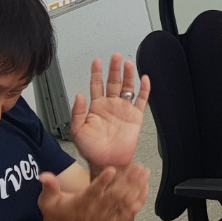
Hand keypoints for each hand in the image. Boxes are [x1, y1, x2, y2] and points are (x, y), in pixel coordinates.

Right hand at [38, 163, 148, 220]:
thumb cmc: (56, 216)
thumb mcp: (47, 201)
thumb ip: (49, 187)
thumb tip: (44, 175)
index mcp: (81, 203)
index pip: (93, 192)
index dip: (103, 181)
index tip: (112, 170)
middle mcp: (96, 211)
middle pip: (115, 196)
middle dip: (128, 181)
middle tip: (137, 166)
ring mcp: (106, 218)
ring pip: (125, 203)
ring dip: (137, 188)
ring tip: (145, 172)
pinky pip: (130, 213)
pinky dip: (139, 200)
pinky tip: (146, 187)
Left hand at [70, 55, 148, 170]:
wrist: (107, 162)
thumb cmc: (91, 150)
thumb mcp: (77, 131)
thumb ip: (77, 112)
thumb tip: (79, 96)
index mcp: (96, 108)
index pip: (96, 85)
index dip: (96, 73)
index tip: (97, 62)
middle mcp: (110, 106)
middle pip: (113, 82)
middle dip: (114, 69)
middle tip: (115, 57)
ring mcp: (123, 110)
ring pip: (127, 88)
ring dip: (128, 75)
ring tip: (128, 64)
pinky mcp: (135, 117)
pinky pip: (141, 100)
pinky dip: (144, 90)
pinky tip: (144, 80)